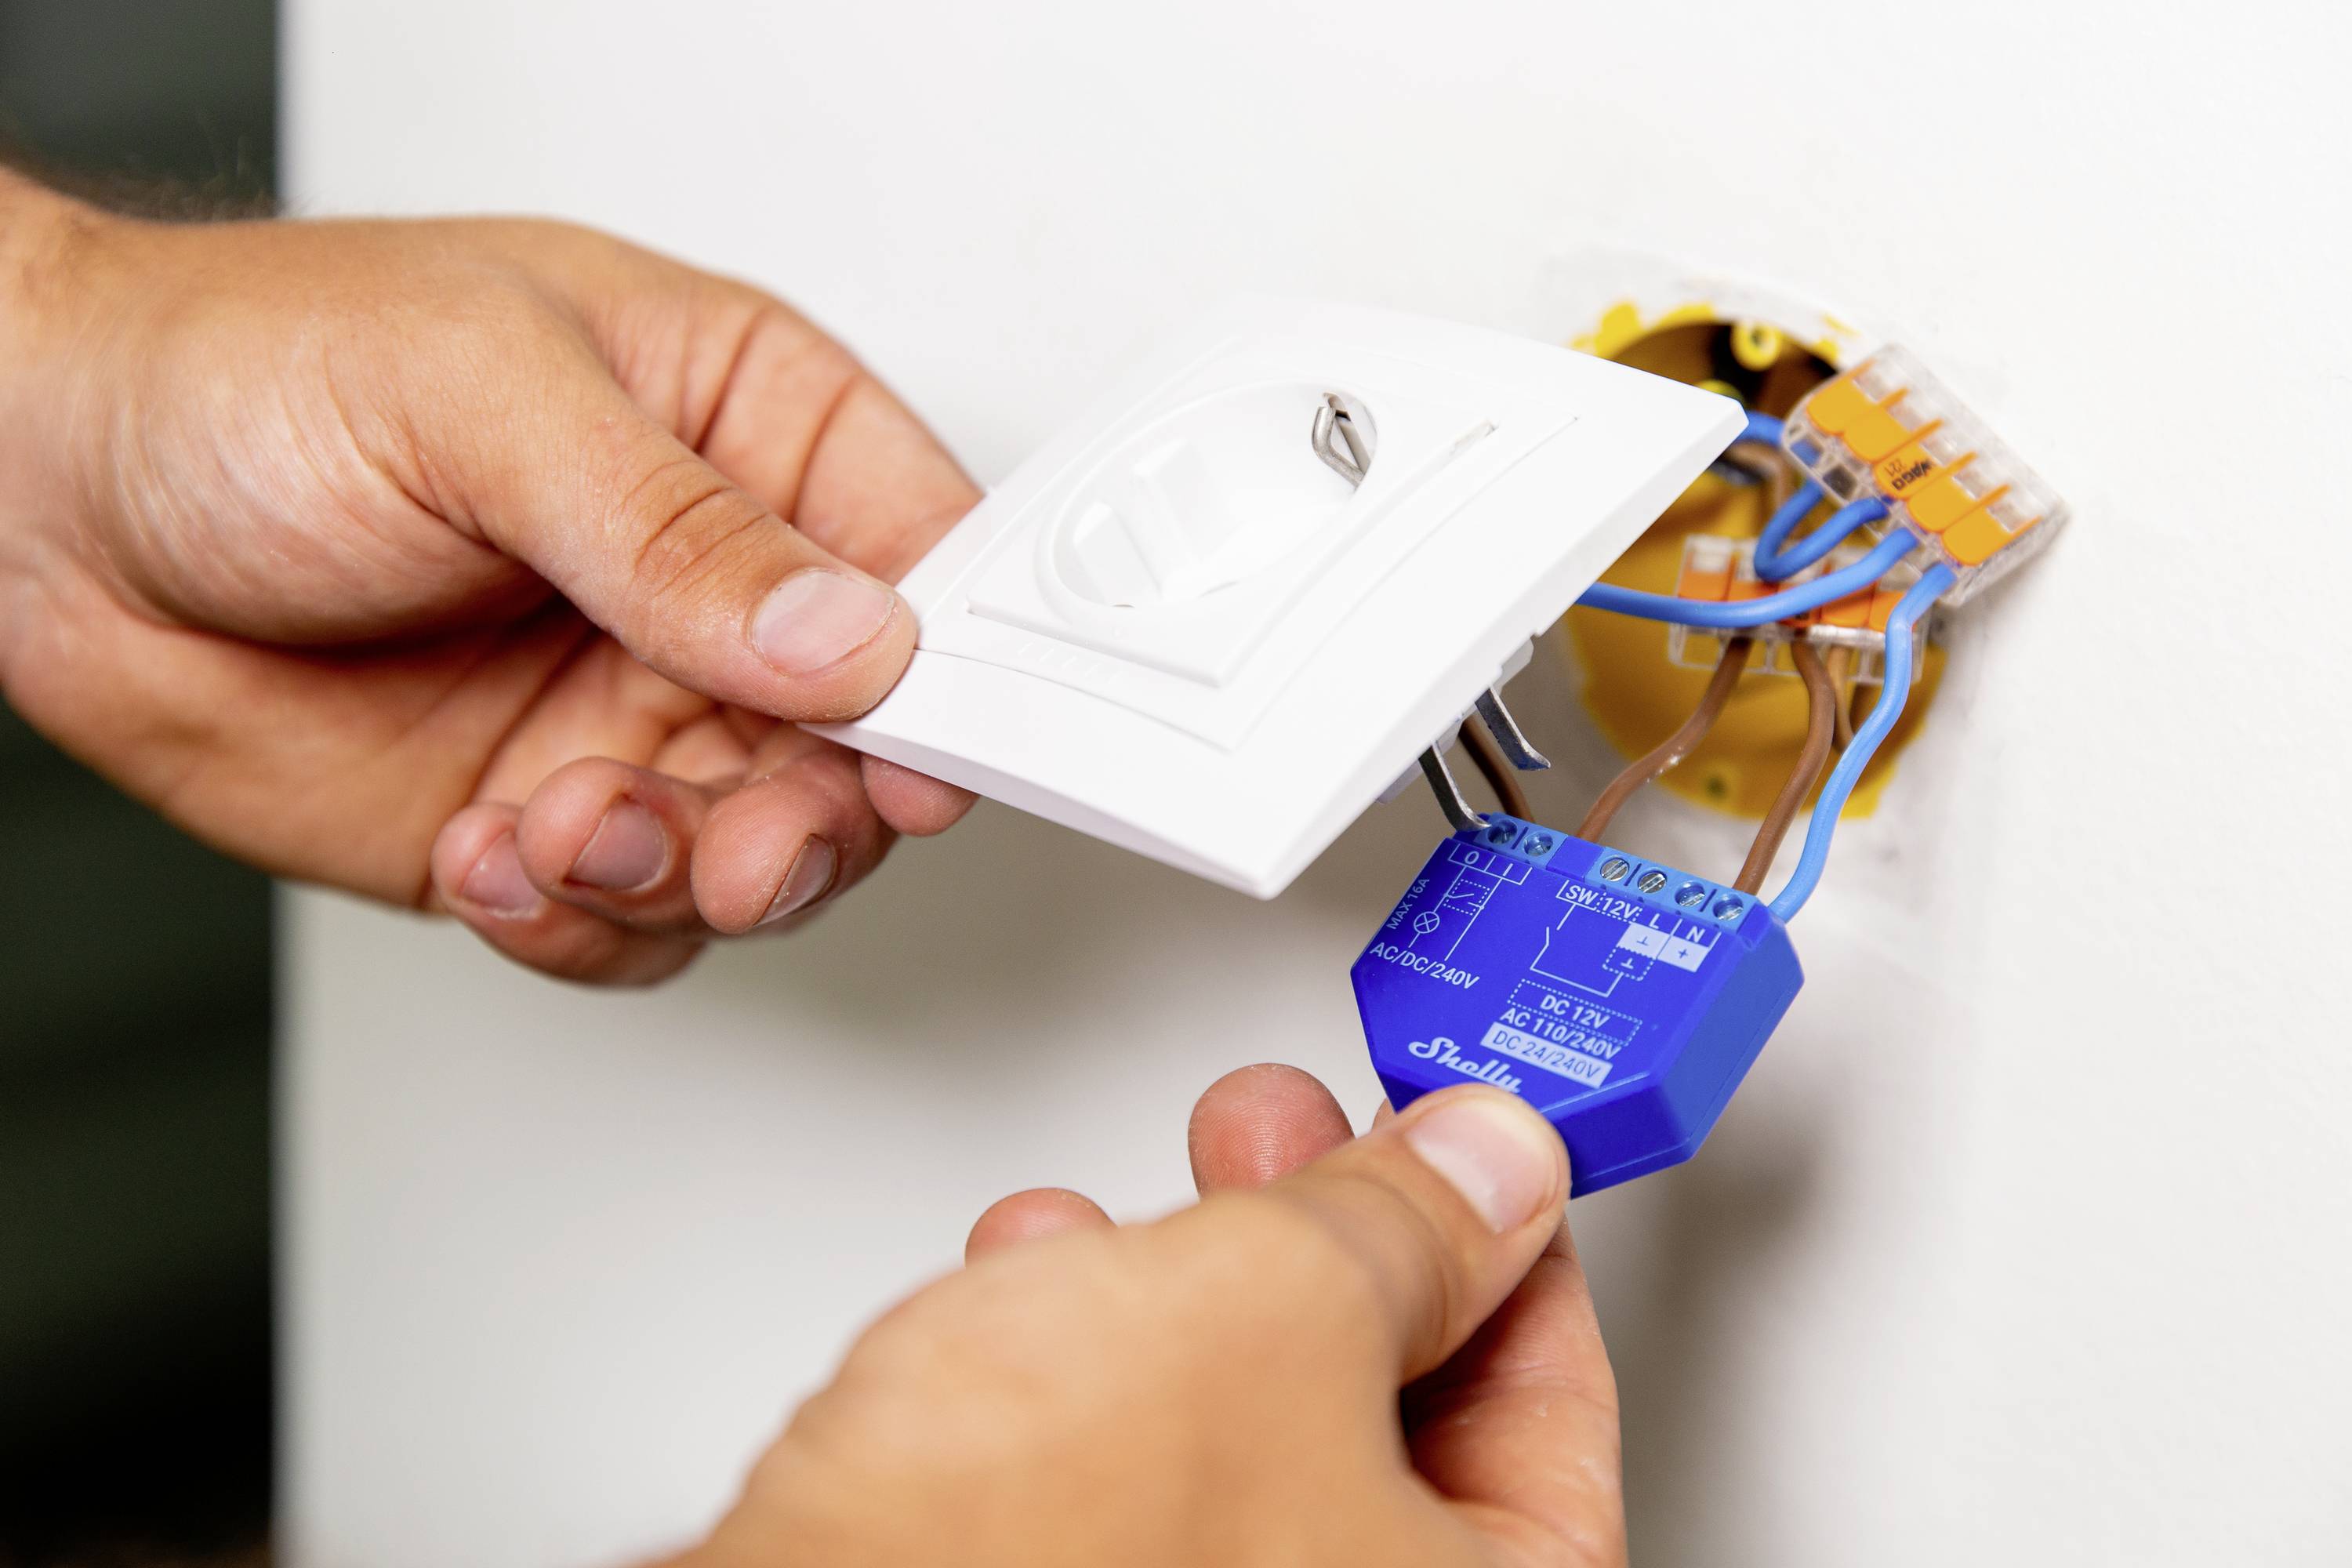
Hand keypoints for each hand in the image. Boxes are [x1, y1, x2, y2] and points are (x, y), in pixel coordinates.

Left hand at [0, 172, 977, 982]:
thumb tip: (848, 636)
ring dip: (679, 872)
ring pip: (761, 851)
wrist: (43, 500)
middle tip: (743, 844)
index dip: (952, 669)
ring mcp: (634, 708)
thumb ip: (677, 529)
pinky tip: (496, 856)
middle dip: (810, 816)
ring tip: (565, 826)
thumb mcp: (481, 397)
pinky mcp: (549, 815)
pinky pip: (635, 919)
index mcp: (743, 429)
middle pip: (865, 743)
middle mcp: (709, 587)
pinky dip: (582, 920)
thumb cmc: (250, 375)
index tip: (922, 751)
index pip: (925, 557)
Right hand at [684, 1067, 1623, 1566]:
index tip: (1474, 1156)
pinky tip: (1043, 1282)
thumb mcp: (1273, 1309)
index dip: (1517, 1250)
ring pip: (1254, 1443)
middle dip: (1338, 1247)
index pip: (1560, 1420)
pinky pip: (1137, 1481)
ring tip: (1162, 1194)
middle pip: (1405, 1428)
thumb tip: (1486, 1167)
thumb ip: (1404, 1222)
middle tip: (1308, 1140)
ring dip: (1203, 1287)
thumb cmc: (1020, 1558)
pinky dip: (1103, 1368)